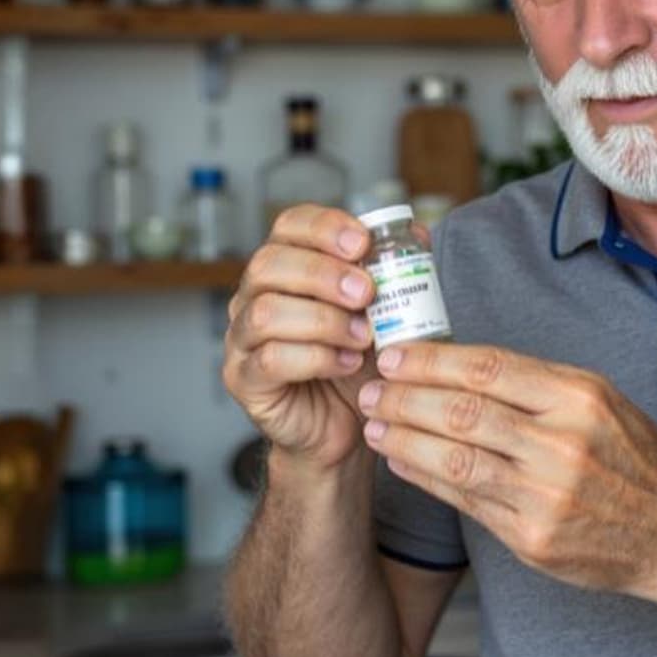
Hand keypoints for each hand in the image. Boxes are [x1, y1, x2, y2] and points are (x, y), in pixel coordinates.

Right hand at [222, 205, 379, 467]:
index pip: (288, 226)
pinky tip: (345, 364)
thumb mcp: (383, 313)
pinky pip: (269, 359)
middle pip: (269, 264)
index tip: (362, 242)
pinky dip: (316, 358)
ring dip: (324, 321)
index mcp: (285, 268)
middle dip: (323, 273)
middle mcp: (253, 296)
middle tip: (367, 293)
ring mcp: (242, 338)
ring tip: (363, 337)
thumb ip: (395, 273)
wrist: (346, 430)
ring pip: (266, 312)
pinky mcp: (243, 378)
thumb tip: (415, 233)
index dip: (323, 226)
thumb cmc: (357, 365)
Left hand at [357, 341, 656, 596]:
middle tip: (370, 391)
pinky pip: (464, 500)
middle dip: (405, 399)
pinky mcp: (533, 538)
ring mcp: (546, 495)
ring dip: (403, 440)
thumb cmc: (634, 461)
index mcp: (579, 398)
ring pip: (454, 458)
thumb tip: (455, 363)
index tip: (394, 356)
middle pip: (462, 412)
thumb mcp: (600, 403)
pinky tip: (402, 462)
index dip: (430, 361)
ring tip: (374, 425)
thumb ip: (534, 384)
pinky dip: (425, 478)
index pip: (487, 369)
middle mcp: (563, 444)